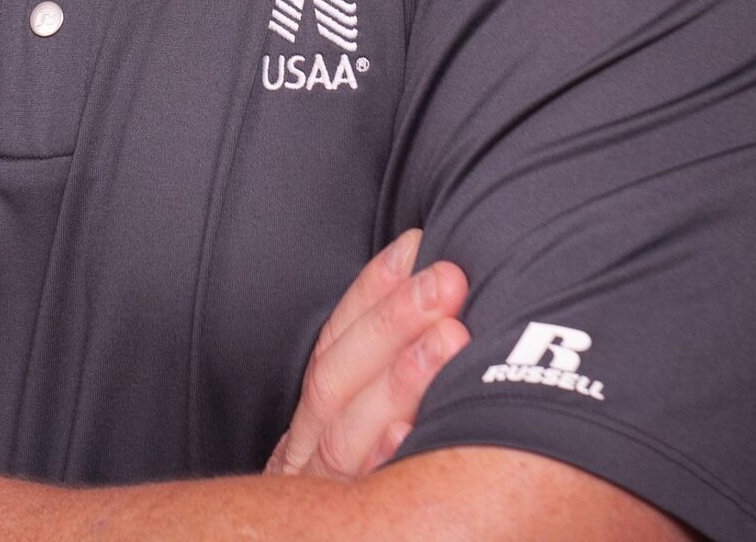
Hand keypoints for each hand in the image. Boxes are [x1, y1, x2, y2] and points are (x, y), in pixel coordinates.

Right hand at [264, 229, 468, 481]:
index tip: (415, 244)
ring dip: (399, 379)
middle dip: (392, 321)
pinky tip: (414, 430)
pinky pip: (357, 499)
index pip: (334, 342)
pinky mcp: (335, 538)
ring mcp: (319, 497)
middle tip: (447, 281)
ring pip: (345, 434)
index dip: (372, 290)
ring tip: (450, 338)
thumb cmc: (355, 493)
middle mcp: (305, 452)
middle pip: (334, 379)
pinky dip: (383, 462)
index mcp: (313, 421)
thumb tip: (439, 315)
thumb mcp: (352, 442)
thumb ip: (379, 382)